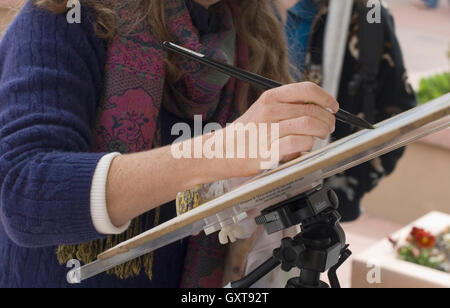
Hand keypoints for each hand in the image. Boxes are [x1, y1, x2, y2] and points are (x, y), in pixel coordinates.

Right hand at [224, 82, 338, 177]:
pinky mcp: (269, 151)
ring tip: (320, 136)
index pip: (307, 89)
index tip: (333, 106)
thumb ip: (288, 107)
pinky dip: (308, 145)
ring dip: (321, 132)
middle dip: (328, 119)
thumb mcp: (263, 110)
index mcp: (270, 97)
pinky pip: (300, 143)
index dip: (326, 98)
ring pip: (309, 125)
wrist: (220, 152)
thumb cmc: (245, 133)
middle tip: (329, 126)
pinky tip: (304, 147)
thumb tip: (319, 108)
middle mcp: (269, 111)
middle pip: (312, 110)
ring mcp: (269, 131)